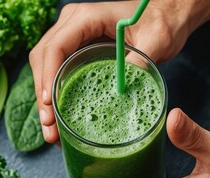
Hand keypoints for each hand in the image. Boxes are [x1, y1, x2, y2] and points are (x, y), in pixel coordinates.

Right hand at [29, 0, 194, 142]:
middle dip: (44, 94)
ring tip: (51, 131)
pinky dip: (56, 94)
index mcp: (87, 18)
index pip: (56, 46)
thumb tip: (123, 91)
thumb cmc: (161, 22)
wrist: (165, 15)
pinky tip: (59, 118)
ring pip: (46, 66)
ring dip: (46, 98)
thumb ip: (140, 61)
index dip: (48, 76)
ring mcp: (73, 36)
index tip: (50, 103)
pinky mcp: (78, 48)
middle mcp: (73, 24)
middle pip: (44, 58)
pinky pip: (58, 69)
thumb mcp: (156, 40)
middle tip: (50, 126)